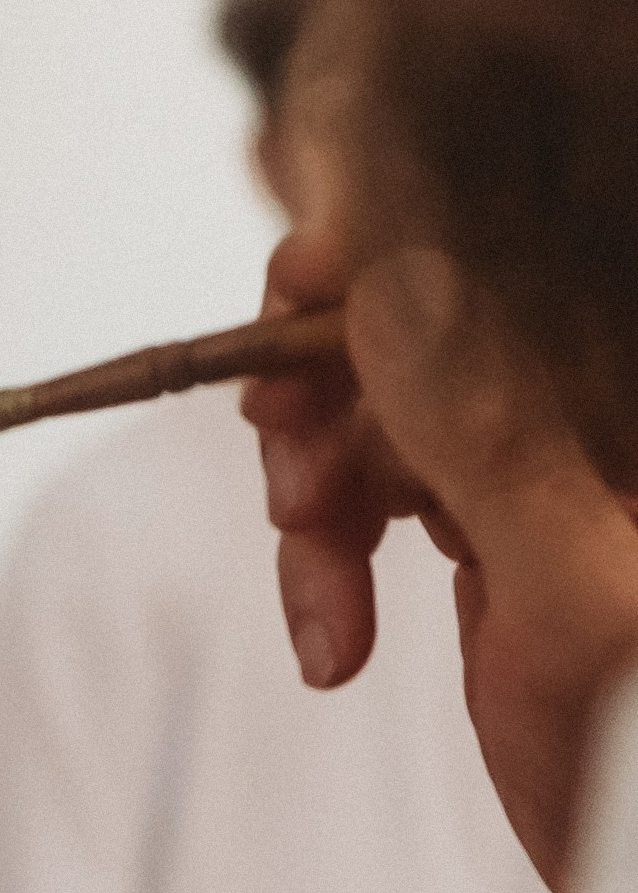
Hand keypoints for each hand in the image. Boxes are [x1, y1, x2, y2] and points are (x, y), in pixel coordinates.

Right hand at [247, 229, 637, 891]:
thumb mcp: (576, 602)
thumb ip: (490, 433)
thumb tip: (390, 281)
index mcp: (629, 393)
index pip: (512, 259)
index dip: (398, 246)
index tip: (300, 285)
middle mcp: (601, 414)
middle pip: (438, 320)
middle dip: (339, 398)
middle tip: (288, 486)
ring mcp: (561, 474)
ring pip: (397, 412)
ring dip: (321, 500)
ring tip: (318, 613)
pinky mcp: (516, 540)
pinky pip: (393, 497)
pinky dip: (335, 563)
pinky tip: (333, 646)